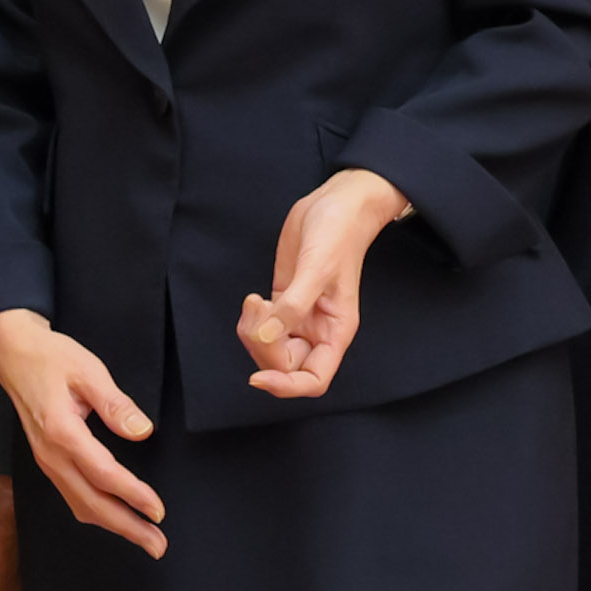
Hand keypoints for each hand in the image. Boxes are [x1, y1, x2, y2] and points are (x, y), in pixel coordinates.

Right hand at [0, 308, 164, 558]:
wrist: (13, 354)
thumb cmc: (51, 357)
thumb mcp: (87, 370)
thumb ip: (115, 403)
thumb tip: (142, 431)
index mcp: (62, 431)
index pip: (103, 474)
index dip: (133, 495)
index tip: (158, 510)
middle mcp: (51, 454)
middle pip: (91, 503)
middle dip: (127, 528)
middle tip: (158, 545)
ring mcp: (46, 460)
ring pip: (80, 505)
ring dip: (113, 525)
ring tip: (143, 537)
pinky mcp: (47, 460)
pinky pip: (72, 496)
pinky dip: (96, 513)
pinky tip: (114, 516)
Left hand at [240, 167, 407, 400]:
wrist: (335, 204)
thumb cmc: (338, 234)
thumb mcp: (317, 269)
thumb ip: (293, 306)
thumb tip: (267, 337)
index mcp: (335, 332)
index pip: (314, 380)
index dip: (286, 386)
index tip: (258, 377)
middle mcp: (317, 330)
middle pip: (284, 366)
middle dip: (263, 347)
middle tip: (259, 310)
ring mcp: (299, 317)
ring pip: (269, 348)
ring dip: (253, 332)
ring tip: (254, 301)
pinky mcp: (283, 301)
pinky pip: (262, 327)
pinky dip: (251, 320)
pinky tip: (254, 299)